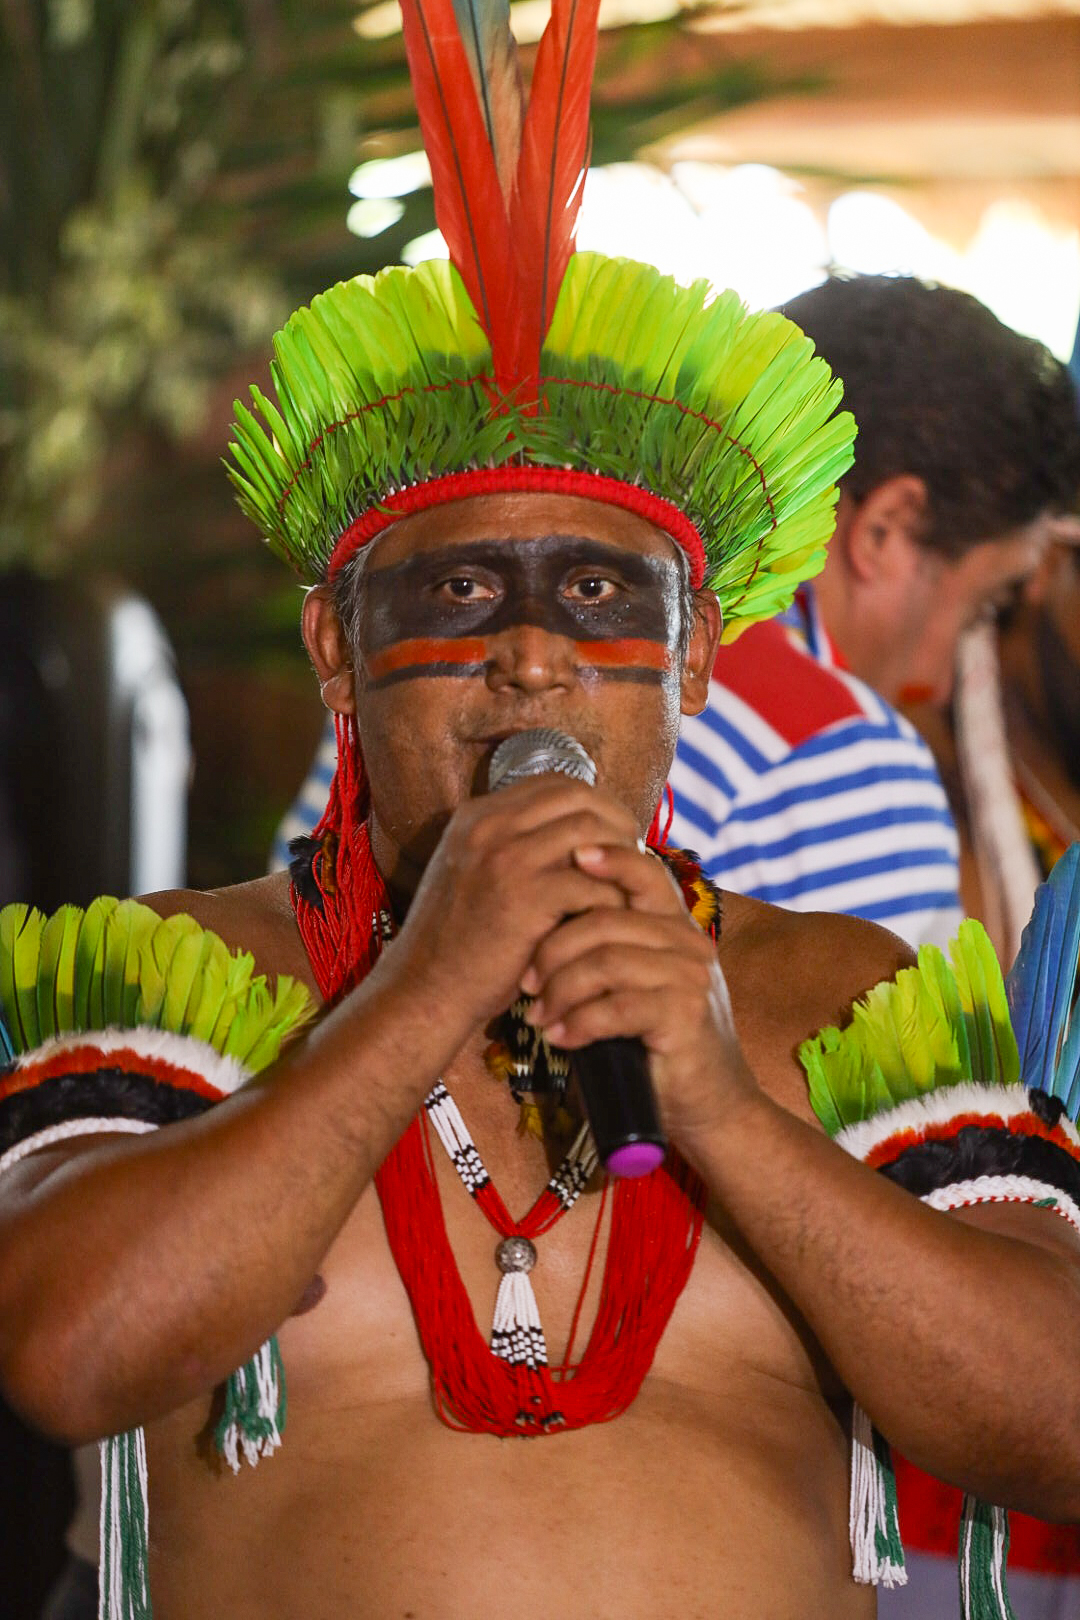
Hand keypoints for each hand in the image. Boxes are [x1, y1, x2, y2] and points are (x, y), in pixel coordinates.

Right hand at [381, 777, 638, 1037]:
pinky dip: (611, 899)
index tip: (614, 831)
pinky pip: (590, 882)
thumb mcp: (473, 876)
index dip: (595, 802)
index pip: (554, 783)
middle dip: (616, 821)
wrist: (424, 991)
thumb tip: (577, 838)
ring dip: (619, 858)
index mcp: (477, 816)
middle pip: (578, 797)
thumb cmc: (457, 943)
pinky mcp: (524, 898)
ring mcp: (505, 859)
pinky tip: (615, 918)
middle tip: (633, 855)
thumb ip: (512, 848)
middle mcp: (489, 827)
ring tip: (628, 885)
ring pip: (590, 832)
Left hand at [520, 843, 759, 1155]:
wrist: (707, 1106)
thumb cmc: (654, 1045)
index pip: (646, 874)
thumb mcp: (631, 987)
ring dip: (560, 990)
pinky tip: (561, 1038)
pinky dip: (579, 1022)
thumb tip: (545, 920)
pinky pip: (616, 1007)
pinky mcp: (684, 1016)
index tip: (572, 858)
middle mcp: (688, 945)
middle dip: (553, 949)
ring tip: (540, 1017)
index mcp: (676, 928)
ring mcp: (690, 979)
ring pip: (605, 961)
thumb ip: (607, 950)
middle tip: (526, 983)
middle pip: (607, 919)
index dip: (609, 859)